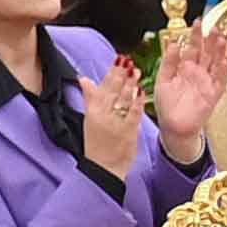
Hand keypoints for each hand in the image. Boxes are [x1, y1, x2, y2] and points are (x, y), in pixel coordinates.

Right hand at [79, 54, 147, 172]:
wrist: (103, 168)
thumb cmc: (97, 143)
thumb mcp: (89, 119)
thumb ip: (90, 97)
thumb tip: (84, 78)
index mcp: (93, 111)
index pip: (103, 86)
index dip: (112, 72)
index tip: (119, 58)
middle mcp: (103, 115)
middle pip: (113, 91)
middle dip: (122, 75)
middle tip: (129, 61)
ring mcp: (116, 123)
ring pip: (124, 100)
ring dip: (130, 84)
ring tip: (136, 71)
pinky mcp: (128, 132)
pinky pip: (134, 114)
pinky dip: (137, 102)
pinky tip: (142, 92)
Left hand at [151, 22, 226, 148]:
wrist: (173, 127)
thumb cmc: (167, 105)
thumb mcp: (163, 80)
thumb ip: (168, 62)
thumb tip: (172, 43)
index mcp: (185, 67)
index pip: (193, 46)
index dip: (195, 35)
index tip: (197, 23)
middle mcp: (198, 73)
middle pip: (207, 52)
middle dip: (211, 39)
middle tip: (214, 27)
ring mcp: (207, 83)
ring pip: (216, 63)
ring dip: (219, 51)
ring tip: (221, 39)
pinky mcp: (213, 95)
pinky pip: (220, 81)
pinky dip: (223, 71)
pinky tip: (225, 60)